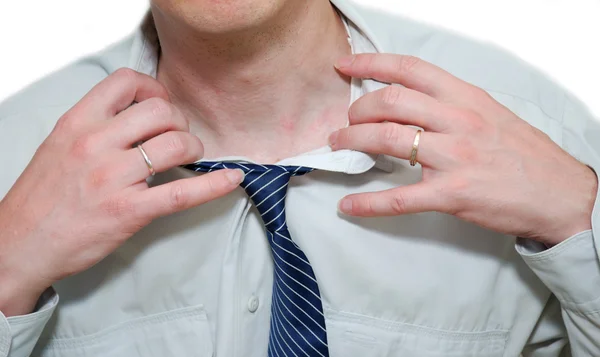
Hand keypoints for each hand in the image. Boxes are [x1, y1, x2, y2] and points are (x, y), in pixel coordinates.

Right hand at [0, 69, 242, 315]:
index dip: (155, 89)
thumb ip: (96, 124)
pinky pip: (182, 192)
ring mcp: (114, 178)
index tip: (161, 105)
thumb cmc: (42, 196)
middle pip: (161, 111)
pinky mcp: (129, 211)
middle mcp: (96, 144)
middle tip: (179, 137)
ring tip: (190, 158)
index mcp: (78, 122)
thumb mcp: (60, 144)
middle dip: (180, 121)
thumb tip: (139, 112)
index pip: (127, 82)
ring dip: (193, 148)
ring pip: (176, 145)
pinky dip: (214, 184)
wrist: (20, 244)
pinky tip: (232, 179)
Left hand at [330, 54, 597, 245]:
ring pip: (388, 140)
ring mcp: (455, 157)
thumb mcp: (490, 113)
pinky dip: (368, 203)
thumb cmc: (523, 154)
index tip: (346, 67)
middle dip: (357, 110)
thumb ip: (450, 105)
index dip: (371, 64)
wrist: (560, 194)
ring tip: (340, 145)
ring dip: (353, 142)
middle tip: (347, 121)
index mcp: (466, 98)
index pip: (410, 69)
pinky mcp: (452, 194)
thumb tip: (409, 102)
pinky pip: (400, 198)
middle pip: (390, 102)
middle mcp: (458, 121)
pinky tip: (349, 206)